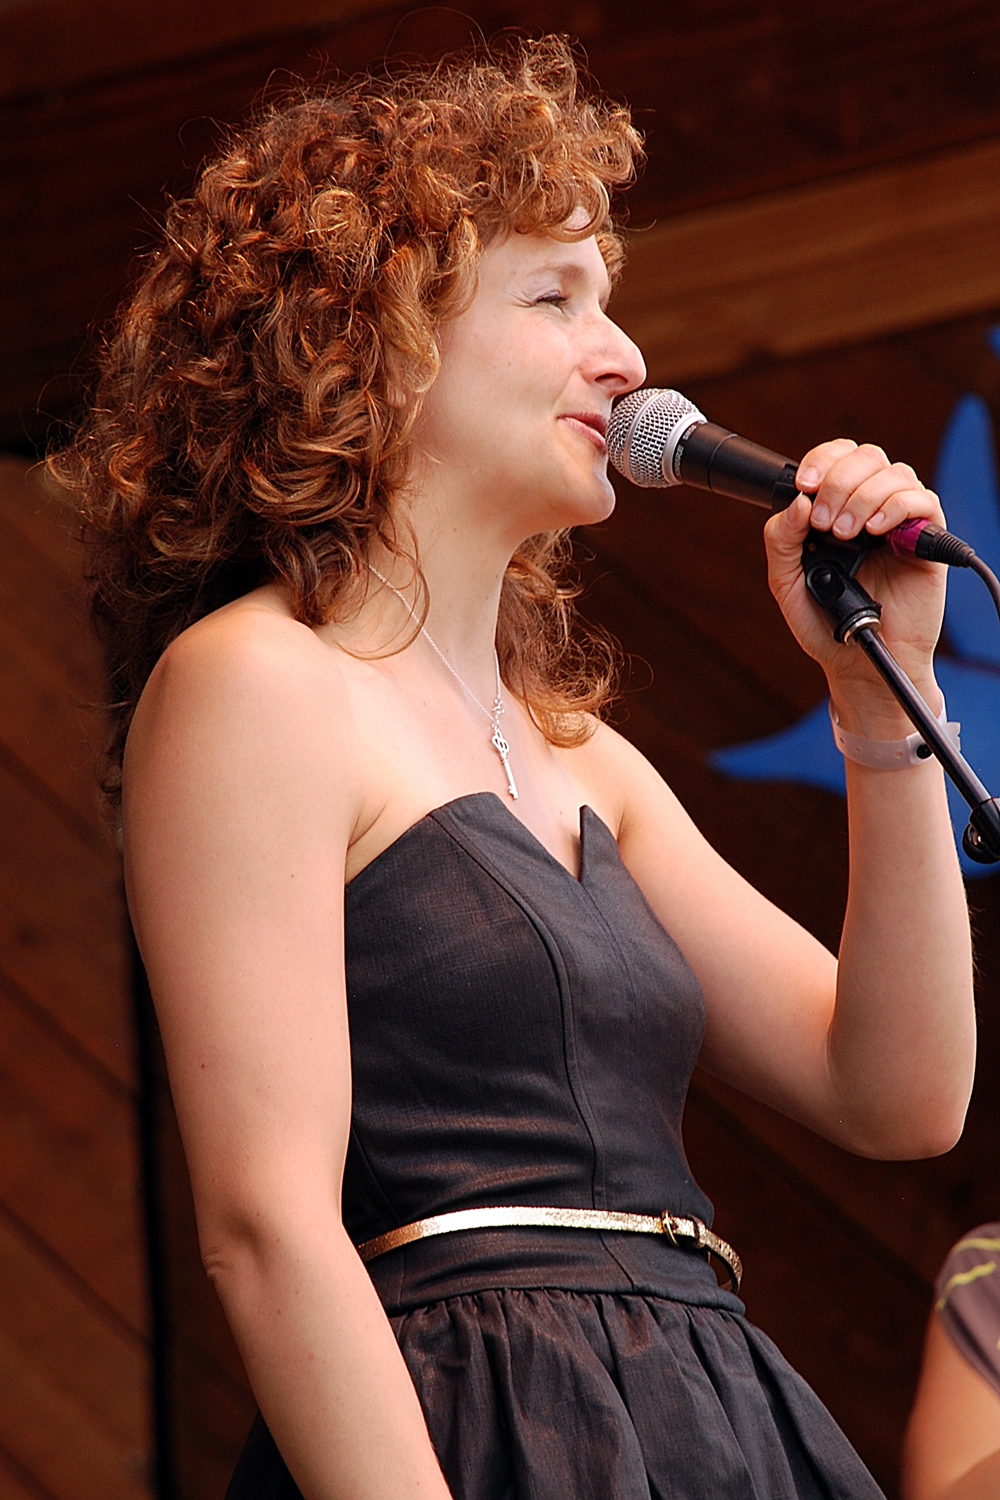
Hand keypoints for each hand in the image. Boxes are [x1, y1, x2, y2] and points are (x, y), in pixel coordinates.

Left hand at [763, 439, 946, 728]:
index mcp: (835, 508)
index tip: (804, 485)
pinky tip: (877, 532)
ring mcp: (899, 522)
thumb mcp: (786, 582)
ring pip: (893, 474)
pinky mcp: (925, 541)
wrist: (856, 662)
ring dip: (863, 497)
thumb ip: (782, 540)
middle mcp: (869, 507)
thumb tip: (797, 502)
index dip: (822, 460)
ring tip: (846, 534)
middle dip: (838, 482)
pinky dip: (896, 507)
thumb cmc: (824, 623)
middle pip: (865, 457)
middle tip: (824, 523)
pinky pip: (921, 501)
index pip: (836, 458)